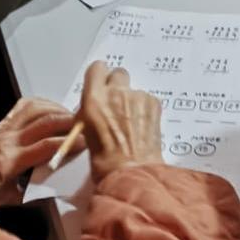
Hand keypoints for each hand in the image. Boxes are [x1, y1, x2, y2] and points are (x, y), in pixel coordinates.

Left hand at [0, 97, 76, 204]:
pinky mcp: (1, 124)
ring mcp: (3, 129)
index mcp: (10, 162)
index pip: (44, 147)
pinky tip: (51, 108)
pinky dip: (40, 103)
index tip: (84, 142)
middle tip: (86, 123)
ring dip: (56, 109)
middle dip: (67, 121)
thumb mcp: (9, 200)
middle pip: (44, 122)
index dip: (66, 142)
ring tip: (71, 116)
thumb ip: (31, 192)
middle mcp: (8, 140)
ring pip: (35, 109)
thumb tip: (56, 186)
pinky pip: (22, 106)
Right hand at [82, 62, 163, 178]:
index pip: (97, 68)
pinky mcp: (153, 102)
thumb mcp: (87, 131)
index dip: (100, 76)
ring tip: (131, 125)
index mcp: (94, 99)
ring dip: (133, 101)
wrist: (131, 171)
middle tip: (118, 105)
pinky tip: (142, 128)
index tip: (102, 84)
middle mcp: (115, 92)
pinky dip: (145, 110)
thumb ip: (92, 110)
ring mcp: (136, 96)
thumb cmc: (105, 161)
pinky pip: (147, 99)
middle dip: (119, 86)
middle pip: (118, 74)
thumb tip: (97, 106)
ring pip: (134, 90)